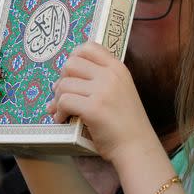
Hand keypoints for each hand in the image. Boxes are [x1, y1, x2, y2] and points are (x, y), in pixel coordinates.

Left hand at [47, 42, 156, 161]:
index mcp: (118, 68)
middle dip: (62, 80)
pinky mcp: (94, 108)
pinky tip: (63, 119)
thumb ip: (99, 80)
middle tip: (64, 95)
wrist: (136, 146)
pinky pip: (64, 102)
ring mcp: (103, 91)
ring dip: (57, 99)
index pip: (88, 46)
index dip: (73, 58)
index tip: (71, 74)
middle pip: (71, 64)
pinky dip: (59, 112)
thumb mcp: (120, 91)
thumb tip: (60, 80)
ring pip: (64, 84)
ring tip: (62, 111)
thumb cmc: (125, 122)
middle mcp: (111, 75)